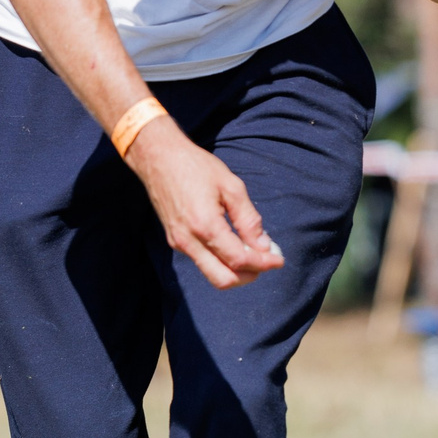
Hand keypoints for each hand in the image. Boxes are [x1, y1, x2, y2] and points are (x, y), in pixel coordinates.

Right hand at [127, 126, 283, 288]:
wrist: (158, 158)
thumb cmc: (196, 166)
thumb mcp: (231, 186)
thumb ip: (249, 219)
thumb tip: (264, 246)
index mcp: (205, 225)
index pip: (238, 260)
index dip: (263, 263)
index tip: (279, 260)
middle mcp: (188, 241)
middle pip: (224, 279)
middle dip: (250, 275)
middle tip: (267, 262)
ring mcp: (178, 243)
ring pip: (212, 274)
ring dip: (236, 272)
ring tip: (254, 253)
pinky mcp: (175, 241)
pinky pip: (202, 262)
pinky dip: (222, 262)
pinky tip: (235, 245)